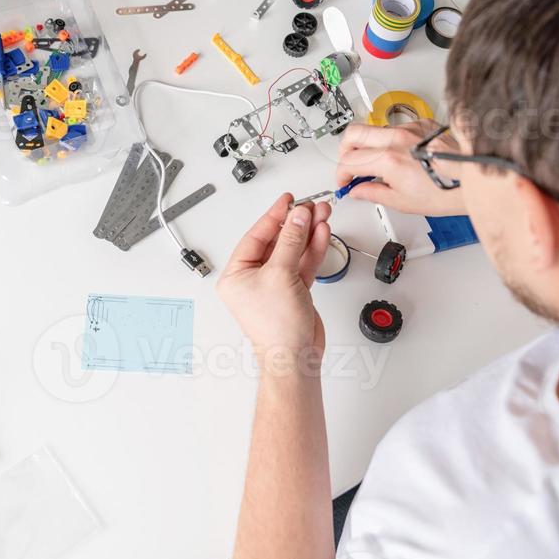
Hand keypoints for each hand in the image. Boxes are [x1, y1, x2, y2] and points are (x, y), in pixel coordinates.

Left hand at [217, 194, 330, 366]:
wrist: (295, 357)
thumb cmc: (276, 329)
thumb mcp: (280, 275)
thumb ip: (291, 242)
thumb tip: (297, 217)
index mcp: (236, 274)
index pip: (256, 235)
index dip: (274, 216)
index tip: (288, 200)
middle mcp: (253, 278)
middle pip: (276, 240)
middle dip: (295, 223)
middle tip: (310, 207)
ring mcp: (275, 284)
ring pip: (292, 250)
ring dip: (307, 233)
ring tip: (321, 215)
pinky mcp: (293, 291)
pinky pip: (302, 263)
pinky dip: (312, 249)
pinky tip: (321, 234)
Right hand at [336, 120, 466, 216]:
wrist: (473, 178)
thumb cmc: (446, 191)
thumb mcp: (403, 202)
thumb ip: (373, 193)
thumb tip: (358, 191)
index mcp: (389, 159)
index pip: (349, 161)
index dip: (341, 174)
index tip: (345, 182)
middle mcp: (397, 138)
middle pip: (353, 134)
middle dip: (344, 151)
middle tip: (349, 165)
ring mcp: (410, 127)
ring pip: (373, 128)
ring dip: (367, 144)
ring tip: (376, 162)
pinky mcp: (422, 123)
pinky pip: (396, 127)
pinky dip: (391, 140)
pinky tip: (400, 154)